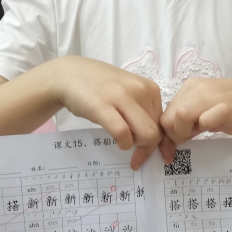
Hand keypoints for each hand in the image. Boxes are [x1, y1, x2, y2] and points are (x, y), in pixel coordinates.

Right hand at [53, 56, 167, 168]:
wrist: (68, 75)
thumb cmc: (100, 88)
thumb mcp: (128, 94)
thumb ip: (143, 112)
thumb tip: (158, 142)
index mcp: (150, 88)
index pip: (163, 123)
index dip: (160, 143)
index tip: (155, 156)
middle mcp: (140, 90)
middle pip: (157, 132)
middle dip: (147, 148)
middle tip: (135, 154)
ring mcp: (121, 97)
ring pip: (147, 134)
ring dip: (136, 145)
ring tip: (124, 142)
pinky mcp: (102, 106)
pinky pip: (123, 133)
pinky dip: (123, 143)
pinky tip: (117, 141)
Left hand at [160, 78, 231, 142]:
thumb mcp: (207, 110)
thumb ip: (189, 120)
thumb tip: (170, 140)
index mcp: (191, 88)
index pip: (165, 114)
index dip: (166, 136)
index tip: (171, 153)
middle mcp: (198, 88)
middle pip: (168, 119)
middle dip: (175, 136)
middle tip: (193, 139)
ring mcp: (213, 96)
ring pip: (180, 116)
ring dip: (186, 132)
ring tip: (202, 133)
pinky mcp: (228, 107)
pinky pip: (206, 118)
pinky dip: (206, 126)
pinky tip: (217, 129)